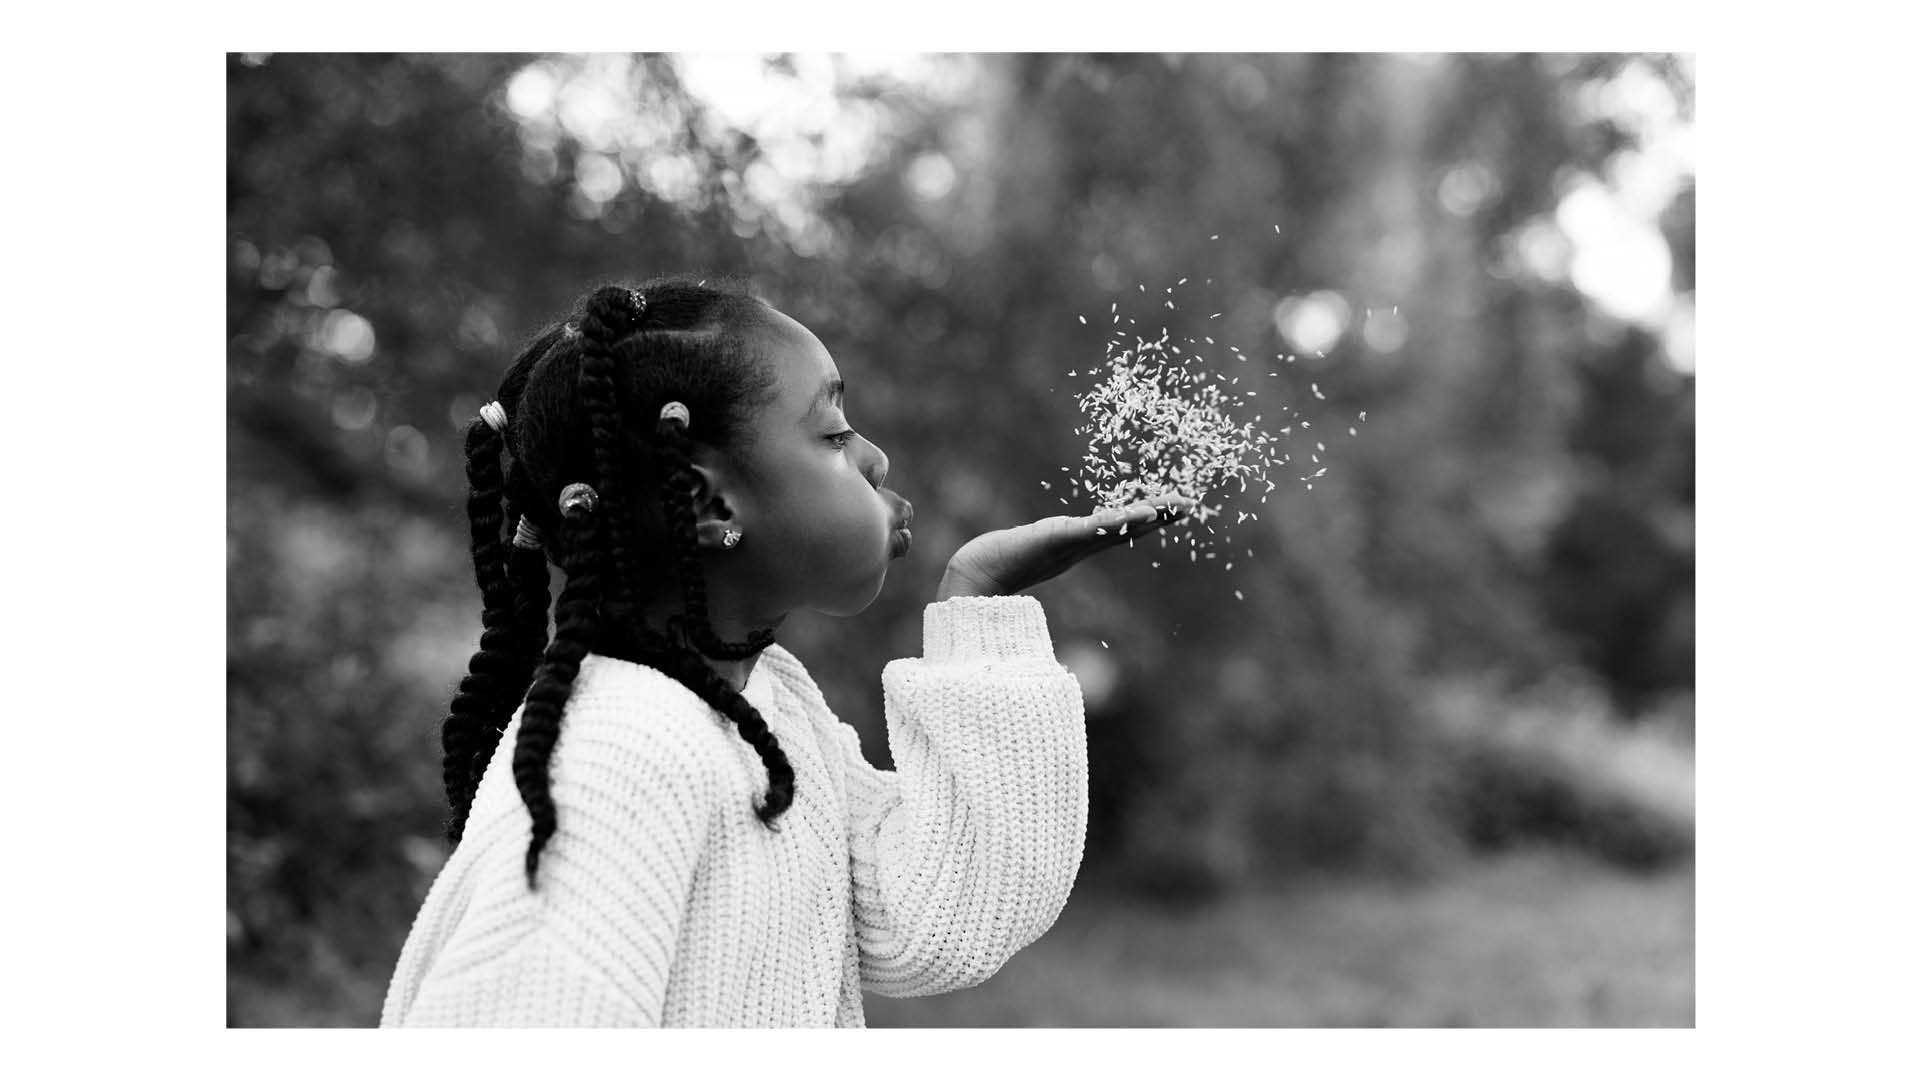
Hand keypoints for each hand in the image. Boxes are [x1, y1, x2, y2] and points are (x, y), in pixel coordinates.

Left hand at [936, 495, 1198, 599]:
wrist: (973, 580)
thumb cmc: (996, 564)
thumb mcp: (1030, 548)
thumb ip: (1045, 546)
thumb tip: (1055, 538)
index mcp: (1076, 545)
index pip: (1120, 529)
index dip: (1147, 519)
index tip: (1174, 507)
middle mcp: (1079, 546)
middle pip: (1127, 528)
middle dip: (1159, 516)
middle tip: (1189, 504)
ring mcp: (1071, 545)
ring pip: (1117, 529)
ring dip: (1148, 518)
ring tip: (1174, 507)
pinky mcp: (1058, 539)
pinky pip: (1096, 529)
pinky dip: (1121, 522)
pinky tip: (1144, 514)